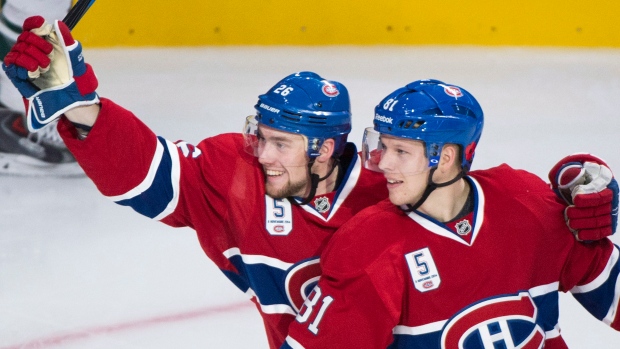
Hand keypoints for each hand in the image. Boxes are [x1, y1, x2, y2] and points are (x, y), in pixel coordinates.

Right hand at [2, 16, 97, 131]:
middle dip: (37, 43)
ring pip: (17, 50)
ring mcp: (25, 63)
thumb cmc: (76, 80)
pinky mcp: (19, 76)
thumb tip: (58, 23)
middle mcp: (34, 51)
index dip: (34, 24)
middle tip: (49, 55)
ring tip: (44, 68)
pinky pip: (11, 65)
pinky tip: (33, 72)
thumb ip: (68, 41)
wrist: (72, 100)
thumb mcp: (75, 60)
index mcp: (46, 44)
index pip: (32, 27)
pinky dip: (21, 66)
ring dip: (31, 56)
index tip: (40, 25)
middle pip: (24, 37)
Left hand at [549, 153, 618, 240]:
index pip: (600, 194)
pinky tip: (579, 234)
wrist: (583, 190)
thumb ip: (571, 175)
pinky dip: (590, 235)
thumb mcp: (574, 174)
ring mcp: (610, 213)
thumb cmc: (577, 182)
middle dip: (581, 213)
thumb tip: (568, 176)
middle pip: (597, 210)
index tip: (575, 199)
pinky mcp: (608, 226)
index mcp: (605, 185)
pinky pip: (601, 232)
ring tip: (570, 222)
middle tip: (567, 213)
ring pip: (598, 222)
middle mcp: (611, 200)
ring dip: (582, 224)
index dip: (588, 198)